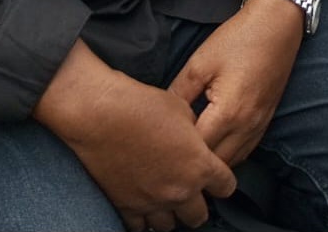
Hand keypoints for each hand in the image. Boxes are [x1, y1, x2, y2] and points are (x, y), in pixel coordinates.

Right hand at [35, 44, 234, 231]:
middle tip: (191, 193)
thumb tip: (195, 140)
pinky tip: (143, 206)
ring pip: (169, 226)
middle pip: (199, 215)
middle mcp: (179, 190)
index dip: (223, 181)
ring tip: (166, 200)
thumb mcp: (183, 110)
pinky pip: (140, 227)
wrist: (101, 115)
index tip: (217, 178)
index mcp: (199, 166)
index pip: (226, 187)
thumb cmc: (142, 106)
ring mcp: (151, 202)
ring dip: (171, 214)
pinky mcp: (125, 206)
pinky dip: (143, 219)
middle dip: (198, 204)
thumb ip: (195, 133)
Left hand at [167, 0, 303, 165]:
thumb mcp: (200, 63)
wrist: (278, 23)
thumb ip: (178, 94)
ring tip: (188, 153)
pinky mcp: (266, 121)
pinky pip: (245, 151)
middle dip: (193, 163)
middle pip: (215, 164)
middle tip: (169, 153)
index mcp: (228, 113)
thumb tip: (160, 117)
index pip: (197, 150)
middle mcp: (247, 126)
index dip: (175, 151)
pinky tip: (212, 145)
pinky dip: (228, 155)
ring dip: (211, 162)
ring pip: (232, 162)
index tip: (158, 145)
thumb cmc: (239, 39)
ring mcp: (259, 125)